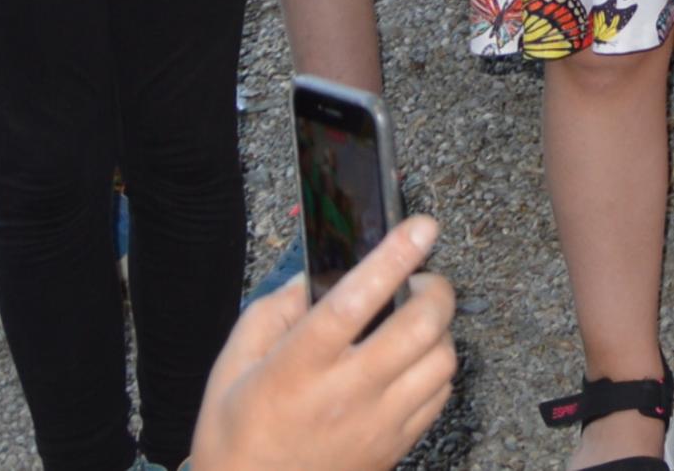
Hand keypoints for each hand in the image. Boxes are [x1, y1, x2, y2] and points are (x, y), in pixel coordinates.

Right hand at [185, 215, 458, 470]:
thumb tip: (315, 277)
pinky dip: (436, 369)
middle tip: (420, 281)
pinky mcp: (395, 446)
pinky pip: (440, 395)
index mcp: (298, 367)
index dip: (392, 259)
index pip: (354, 301)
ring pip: (441, 360)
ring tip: (414, 323)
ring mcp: (377, 424)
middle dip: (434, 289)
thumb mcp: (232, 366)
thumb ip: (273, 312)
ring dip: (439, 330)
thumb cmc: (235, 435)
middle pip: (419, 327)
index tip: (420, 227)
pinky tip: (412, 364)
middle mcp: (345, 394)